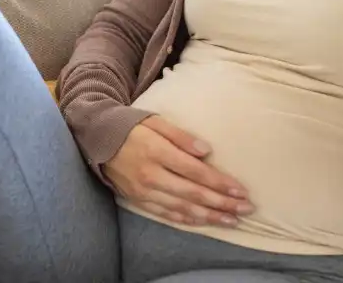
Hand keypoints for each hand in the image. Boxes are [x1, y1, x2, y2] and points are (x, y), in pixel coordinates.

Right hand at [105, 116, 253, 226]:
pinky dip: (187, 220)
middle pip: (193, 194)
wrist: (97, 140)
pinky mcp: (138, 200)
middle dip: (222, 203)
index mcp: (157, 152)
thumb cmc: (132, 126)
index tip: (241, 190)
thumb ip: (181, 136)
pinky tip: (204, 222)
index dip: (220, 183)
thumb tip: (206, 151)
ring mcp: (144, 191)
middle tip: (246, 209)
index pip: (195, 172)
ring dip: (209, 216)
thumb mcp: (156, 121)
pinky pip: (166, 214)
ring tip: (232, 220)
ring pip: (182, 209)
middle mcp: (151, 175)